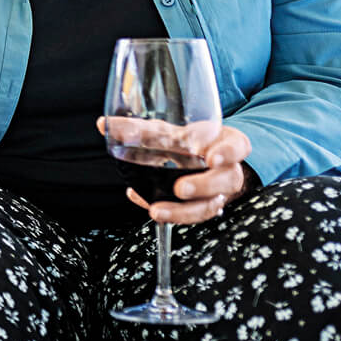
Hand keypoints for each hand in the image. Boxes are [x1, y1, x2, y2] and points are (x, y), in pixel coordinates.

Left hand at [99, 117, 253, 223]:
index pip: (237, 147)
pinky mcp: (204, 207)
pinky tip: (147, 205)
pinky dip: (169, 213)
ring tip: (157, 211)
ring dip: (183, 211)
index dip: (228, 152)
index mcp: (225, 144)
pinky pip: (191, 216)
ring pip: (210, 205)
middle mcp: (226, 170)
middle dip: (203, 186)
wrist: (198, 160)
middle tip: (180, 189)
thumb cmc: (187, 142)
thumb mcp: (168, 132)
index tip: (213, 157)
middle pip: (225, 180)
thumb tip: (104, 124)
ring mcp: (218, 192)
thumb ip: (139, 129)